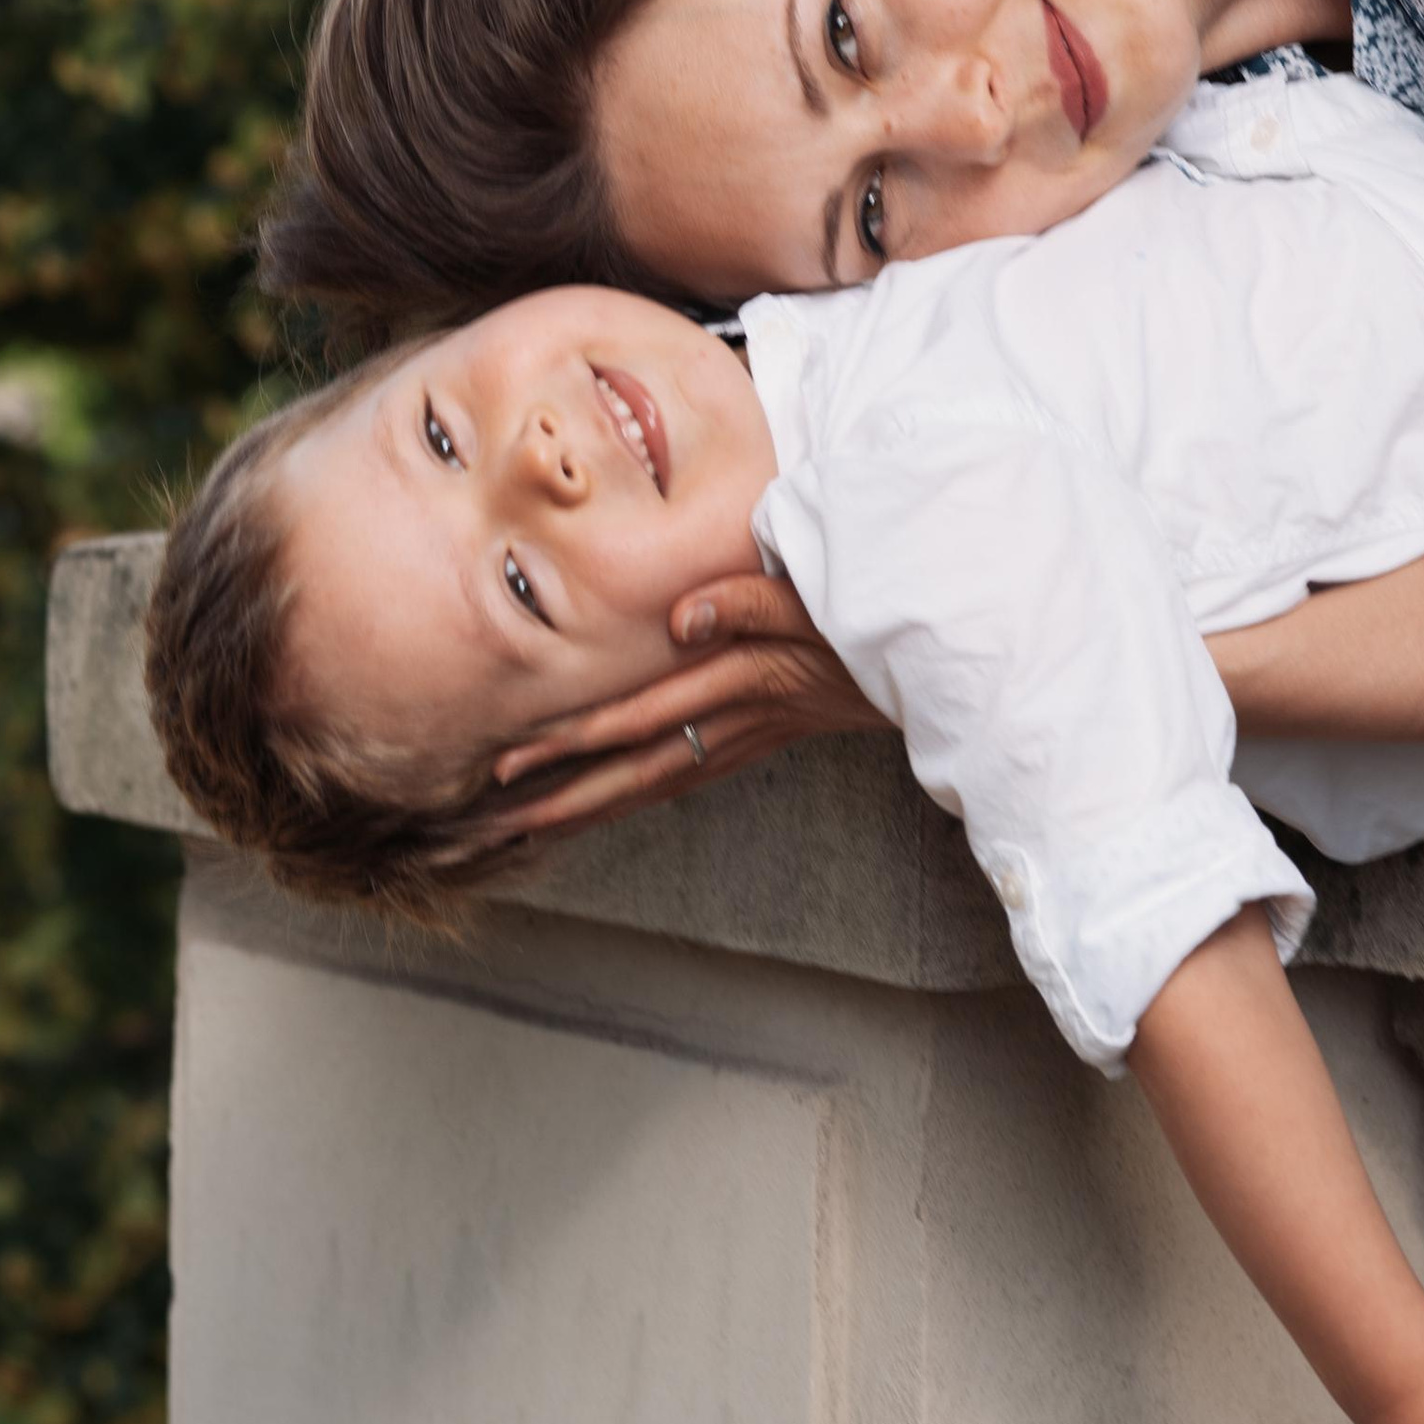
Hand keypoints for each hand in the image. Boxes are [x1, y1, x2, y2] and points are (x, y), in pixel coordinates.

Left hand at [480, 570, 883, 842]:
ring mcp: (747, 737)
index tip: (512, 760)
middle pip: (633, 770)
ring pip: (655, 784)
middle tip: (494, 818)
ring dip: (591, 806)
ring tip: (528, 826)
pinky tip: (607, 806)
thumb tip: (681, 621)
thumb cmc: (867, 615)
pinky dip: (637, 797)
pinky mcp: (758, 740)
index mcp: (738, 681)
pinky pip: (684, 776)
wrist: (928, 660)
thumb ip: (747, 600)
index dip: (572, 742)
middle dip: (562, 797)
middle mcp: (736, 720)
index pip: (637, 719)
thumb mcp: (814, 596)